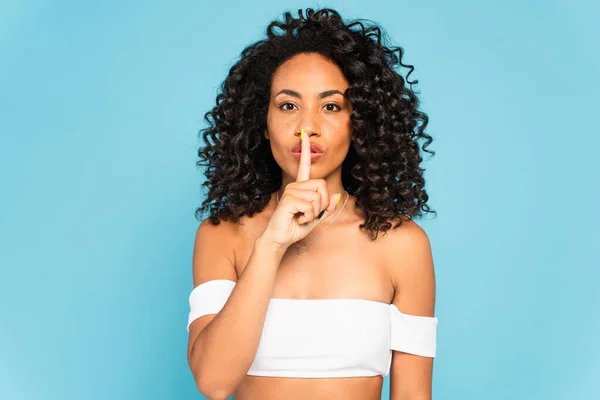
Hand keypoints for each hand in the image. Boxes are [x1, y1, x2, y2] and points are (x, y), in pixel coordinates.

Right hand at [261, 129, 341, 249]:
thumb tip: (337, 197)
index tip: (305, 135)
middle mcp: (295, 186)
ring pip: (317, 197)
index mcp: (301, 187)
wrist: (280, 239)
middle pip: (322, 186)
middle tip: (312, 214)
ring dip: (315, 212)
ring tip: (303, 217)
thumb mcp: (316, 217)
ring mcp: (290, 191)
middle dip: (323, 204)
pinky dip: (309, 216)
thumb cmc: (296, 227)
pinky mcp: (289, 200)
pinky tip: (299, 219)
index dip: (305, 150)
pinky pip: (310, 205)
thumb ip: (327, 207)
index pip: (304, 165)